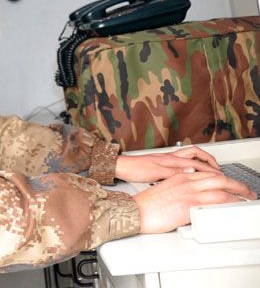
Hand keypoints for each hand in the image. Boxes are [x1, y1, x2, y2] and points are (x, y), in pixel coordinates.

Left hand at [115, 146, 220, 182]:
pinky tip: (192, 171)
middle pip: (196, 153)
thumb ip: (175, 172)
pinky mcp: (163, 162)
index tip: (220, 176)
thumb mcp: (156, 173)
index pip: (197, 161)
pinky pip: (183, 160)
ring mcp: (167, 159)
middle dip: (209, 160)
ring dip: (201, 160)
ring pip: (189, 156)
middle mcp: (171, 157)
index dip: (211, 169)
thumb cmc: (135, 169)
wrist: (122, 167)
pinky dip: (192, 164)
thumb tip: (193, 170)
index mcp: (172, 159)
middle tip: (218, 169)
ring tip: (209, 169)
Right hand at [134, 171, 256, 233]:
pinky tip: (236, 206)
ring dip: (239, 193)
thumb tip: (193, 197)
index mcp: (179, 174)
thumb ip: (181, 188)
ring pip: (221, 187)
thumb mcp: (165, 189)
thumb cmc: (147, 205)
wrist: (135, 211)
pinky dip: (230, 203)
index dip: (223, 178)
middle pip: (219, 177)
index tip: (232, 184)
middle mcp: (186, 180)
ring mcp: (188, 191)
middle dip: (237, 184)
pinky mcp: (189, 204)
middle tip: (247, 191)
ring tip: (247, 198)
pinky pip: (216, 201)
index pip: (208, 172)